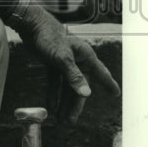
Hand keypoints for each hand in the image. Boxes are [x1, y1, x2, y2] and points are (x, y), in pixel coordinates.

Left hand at [18, 9, 119, 124]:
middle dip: (75, 104)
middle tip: (70, 121)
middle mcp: (77, 59)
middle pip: (80, 85)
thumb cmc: (49, 37)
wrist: (30, 25)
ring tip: (61, 120)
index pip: (100, 72)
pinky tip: (52, 106)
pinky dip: (54, 94)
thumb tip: (86, 94)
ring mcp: (65, 62)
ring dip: (64, 102)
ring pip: (67, 86)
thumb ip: (74, 76)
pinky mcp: (53, 63)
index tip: (116, 94)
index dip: (108, 84)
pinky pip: (56, 82)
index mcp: (85, 55)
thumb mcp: (62, 58)